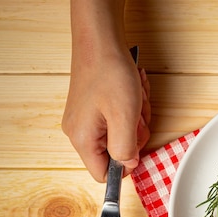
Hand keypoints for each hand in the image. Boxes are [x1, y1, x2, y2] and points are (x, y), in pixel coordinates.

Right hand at [62, 48, 150, 181]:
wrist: (102, 41)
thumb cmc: (110, 74)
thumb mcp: (124, 117)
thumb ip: (126, 148)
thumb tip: (128, 165)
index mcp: (83, 139)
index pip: (104, 175)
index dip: (126, 166)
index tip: (137, 144)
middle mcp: (81, 132)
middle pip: (117, 153)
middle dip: (135, 133)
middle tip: (136, 113)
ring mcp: (88, 120)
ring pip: (123, 134)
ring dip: (136, 117)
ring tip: (134, 97)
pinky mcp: (96, 108)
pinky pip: (121, 119)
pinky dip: (132, 107)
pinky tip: (133, 91)